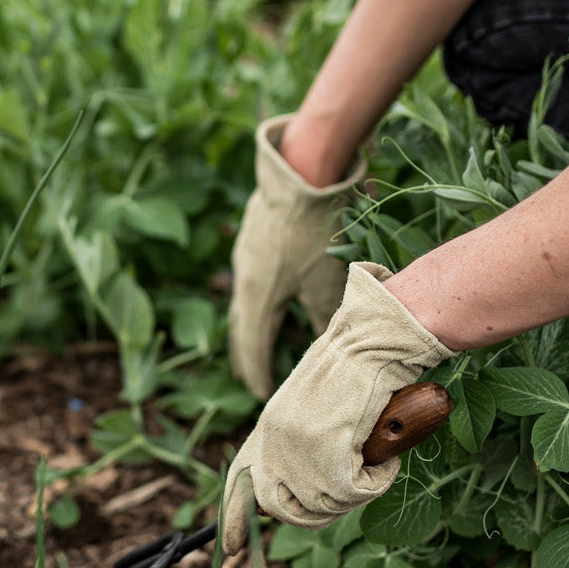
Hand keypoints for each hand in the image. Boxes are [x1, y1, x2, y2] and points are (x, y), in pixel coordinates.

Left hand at [220, 262, 450, 552]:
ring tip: (372, 460)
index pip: (238, 482)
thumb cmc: (355, 368)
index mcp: (267, 427)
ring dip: (354, 493)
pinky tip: (386, 454)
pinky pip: (355, 495)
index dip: (234, 518)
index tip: (230, 547)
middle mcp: (274, 441)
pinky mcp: (329, 456)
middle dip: (314, 513)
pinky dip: (377, 480)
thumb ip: (298, 442)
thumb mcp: (312, 407)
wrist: (374, 341)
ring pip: (323, 507)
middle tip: (348, 489)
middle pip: (281, 510)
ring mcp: (299, 450)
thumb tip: (296, 486)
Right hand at [228, 114, 364, 399]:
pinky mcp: (254, 236)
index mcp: (258, 297)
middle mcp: (244, 279)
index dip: (257, 373)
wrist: (304, 172)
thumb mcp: (327, 281)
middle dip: (245, 356)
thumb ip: (324, 317)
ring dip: (249, 326)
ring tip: (255, 342)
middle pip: (240, 327)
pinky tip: (268, 296)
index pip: (253, 347)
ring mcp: (246, 255)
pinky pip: (250, 280)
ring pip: (244, 301)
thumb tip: (326, 346)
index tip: (262, 395)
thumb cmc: (319, 230)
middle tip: (249, 378)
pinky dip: (257, 299)